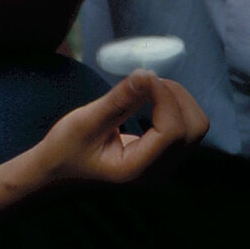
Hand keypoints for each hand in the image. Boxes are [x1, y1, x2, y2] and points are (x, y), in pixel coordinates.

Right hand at [39, 69, 209, 185]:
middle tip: (148, 82)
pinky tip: (150, 102)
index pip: (173, 131)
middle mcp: (157, 173)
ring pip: (194, 128)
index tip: (142, 76)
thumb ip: (119, 100)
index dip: (164, 96)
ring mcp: (162, 168)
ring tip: (148, 90)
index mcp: (137, 170)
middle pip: (195, 129)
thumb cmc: (63, 151)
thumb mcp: (85, 122)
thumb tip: (147, 73)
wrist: (54, 176)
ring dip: (177, 101)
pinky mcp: (161, 159)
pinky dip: (174, 109)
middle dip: (177, 97)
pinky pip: (184, 130)